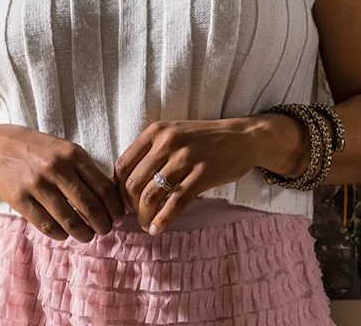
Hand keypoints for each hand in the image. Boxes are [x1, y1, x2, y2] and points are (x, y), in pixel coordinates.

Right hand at [0, 124, 125, 241]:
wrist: (0, 146)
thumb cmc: (42, 151)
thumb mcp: (66, 150)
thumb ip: (87, 170)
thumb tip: (113, 199)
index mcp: (73, 154)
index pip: (104, 188)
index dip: (114, 208)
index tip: (117, 218)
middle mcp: (56, 168)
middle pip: (90, 206)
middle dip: (102, 224)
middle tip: (105, 230)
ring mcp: (37, 184)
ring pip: (69, 219)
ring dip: (83, 233)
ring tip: (87, 236)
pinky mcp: (19, 199)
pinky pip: (46, 225)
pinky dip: (60, 234)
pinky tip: (65, 234)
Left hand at [112, 118, 282, 234]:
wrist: (243, 138)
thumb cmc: (205, 139)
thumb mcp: (174, 134)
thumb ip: (151, 151)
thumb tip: (126, 183)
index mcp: (156, 131)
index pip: (122, 165)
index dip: (117, 189)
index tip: (122, 202)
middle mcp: (167, 142)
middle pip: (133, 183)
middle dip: (130, 206)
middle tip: (135, 216)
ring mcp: (185, 159)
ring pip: (151, 195)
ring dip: (144, 216)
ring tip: (146, 224)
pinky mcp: (202, 175)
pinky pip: (174, 203)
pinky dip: (162, 220)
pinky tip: (158, 229)